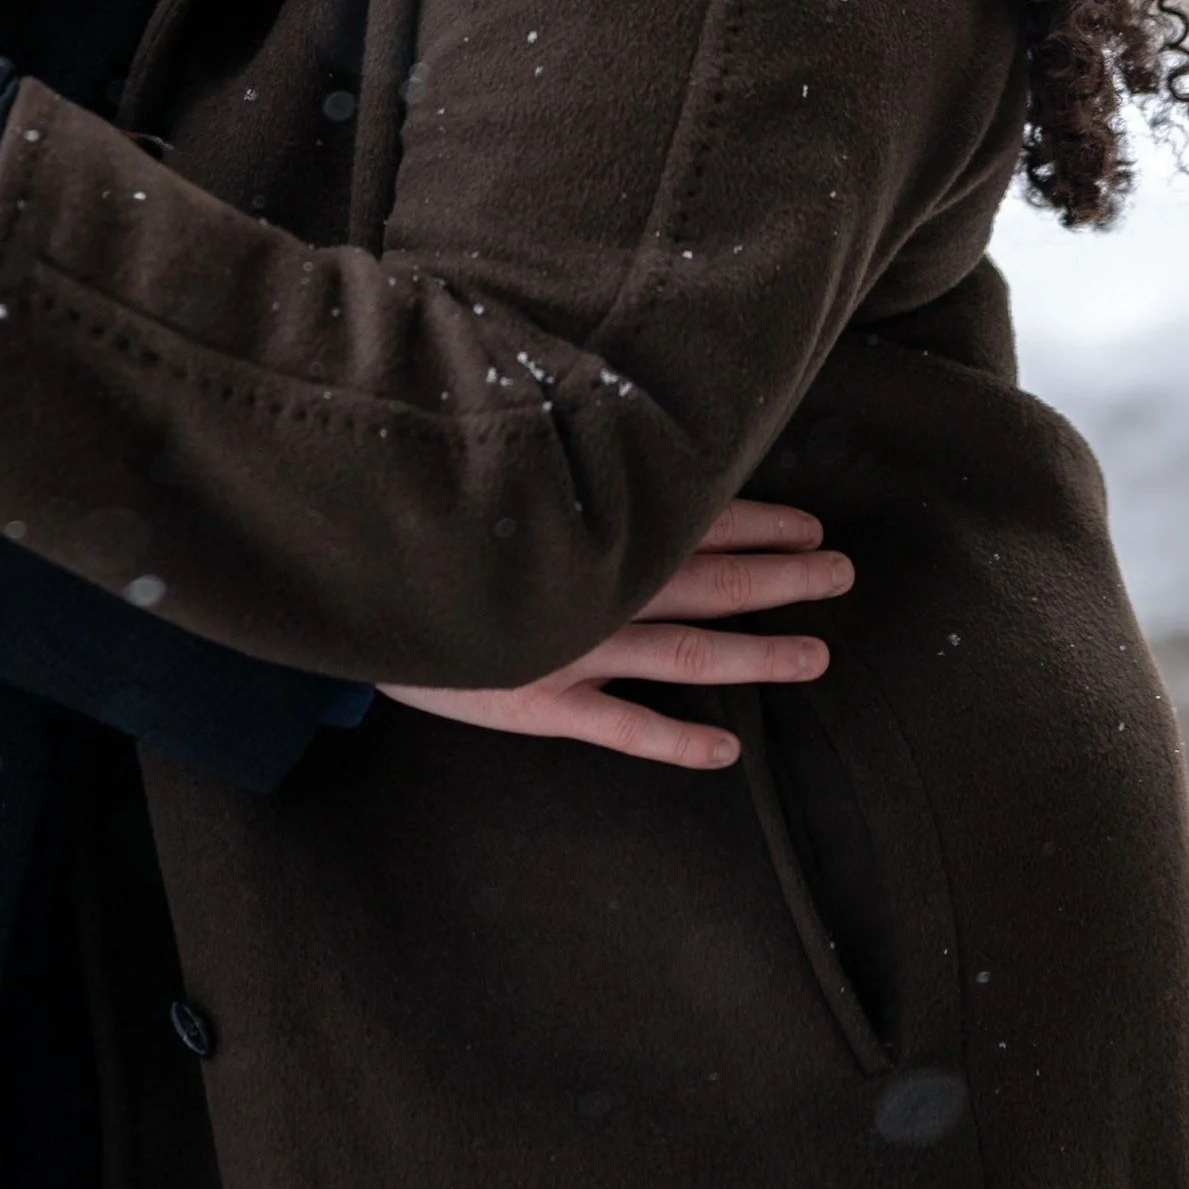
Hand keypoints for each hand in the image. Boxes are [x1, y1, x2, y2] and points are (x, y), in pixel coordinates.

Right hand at [377, 500, 852, 772]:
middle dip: (782, 577)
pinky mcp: (537, 702)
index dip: (758, 521)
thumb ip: (552, 466)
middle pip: (708, 582)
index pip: (692, 519)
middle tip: (842, 573)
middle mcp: (589, 587)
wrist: (346, 576)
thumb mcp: (491, 477)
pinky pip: (621, 728)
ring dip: (756, 653)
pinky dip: (676, 741)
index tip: (811, 523)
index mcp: (584, 527)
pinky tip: (726, 751)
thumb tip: (613, 437)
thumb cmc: (426, 521)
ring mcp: (569, 649)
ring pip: (686, 654)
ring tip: (816, 653)